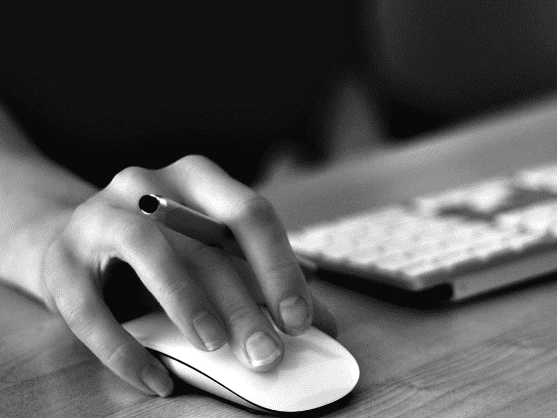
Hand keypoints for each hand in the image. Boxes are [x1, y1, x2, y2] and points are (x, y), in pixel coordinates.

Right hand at [38, 155, 334, 396]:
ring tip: (216, 347)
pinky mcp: (59, 261)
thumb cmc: (164, 249)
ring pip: (149, 252)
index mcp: (199, 179)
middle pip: (205, 242)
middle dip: (243, 302)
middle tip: (268, 353)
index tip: (299, 320)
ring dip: (187, 302)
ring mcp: (99, 216)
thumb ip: (264, 281)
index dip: (279, 267)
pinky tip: (156, 380)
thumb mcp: (213, 253)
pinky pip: (90, 308)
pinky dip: (126, 349)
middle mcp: (148, 184)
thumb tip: (325, 324)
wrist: (76, 243)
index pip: (250, 214)